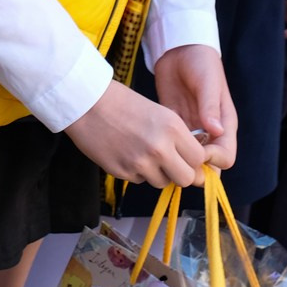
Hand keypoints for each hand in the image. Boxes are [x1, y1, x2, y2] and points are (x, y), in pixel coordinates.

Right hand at [64, 80, 206, 187]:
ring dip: (157, 174)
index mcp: (173, 128)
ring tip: (143, 153)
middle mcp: (160, 148)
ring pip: (162, 183)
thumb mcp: (160, 113)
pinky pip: (139, 181)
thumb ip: (178, 138)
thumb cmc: (123, 103)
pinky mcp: (122, 172)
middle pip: (186, 179)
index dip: (194, 161)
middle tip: (171, 164)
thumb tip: (194, 163)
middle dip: (180, 174)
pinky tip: (126, 153)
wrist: (87, 103)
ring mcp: (140, 163)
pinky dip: (136, 172)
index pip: (199, 159)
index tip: (187, 158)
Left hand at [152, 44, 237, 171]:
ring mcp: (193, 130)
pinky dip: (168, 151)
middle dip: (196, 169)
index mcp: (225, 124)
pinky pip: (174, 147)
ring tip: (164, 155)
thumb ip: (210, 105)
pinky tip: (155, 146)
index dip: (213, 160)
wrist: (181, 48)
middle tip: (177, 160)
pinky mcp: (175, 126)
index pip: (226, 157)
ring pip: (190, 159)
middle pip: (210, 165)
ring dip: (179, 162)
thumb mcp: (207, 81)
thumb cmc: (200, 62)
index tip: (196, 153)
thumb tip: (216, 131)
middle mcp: (211, 132)